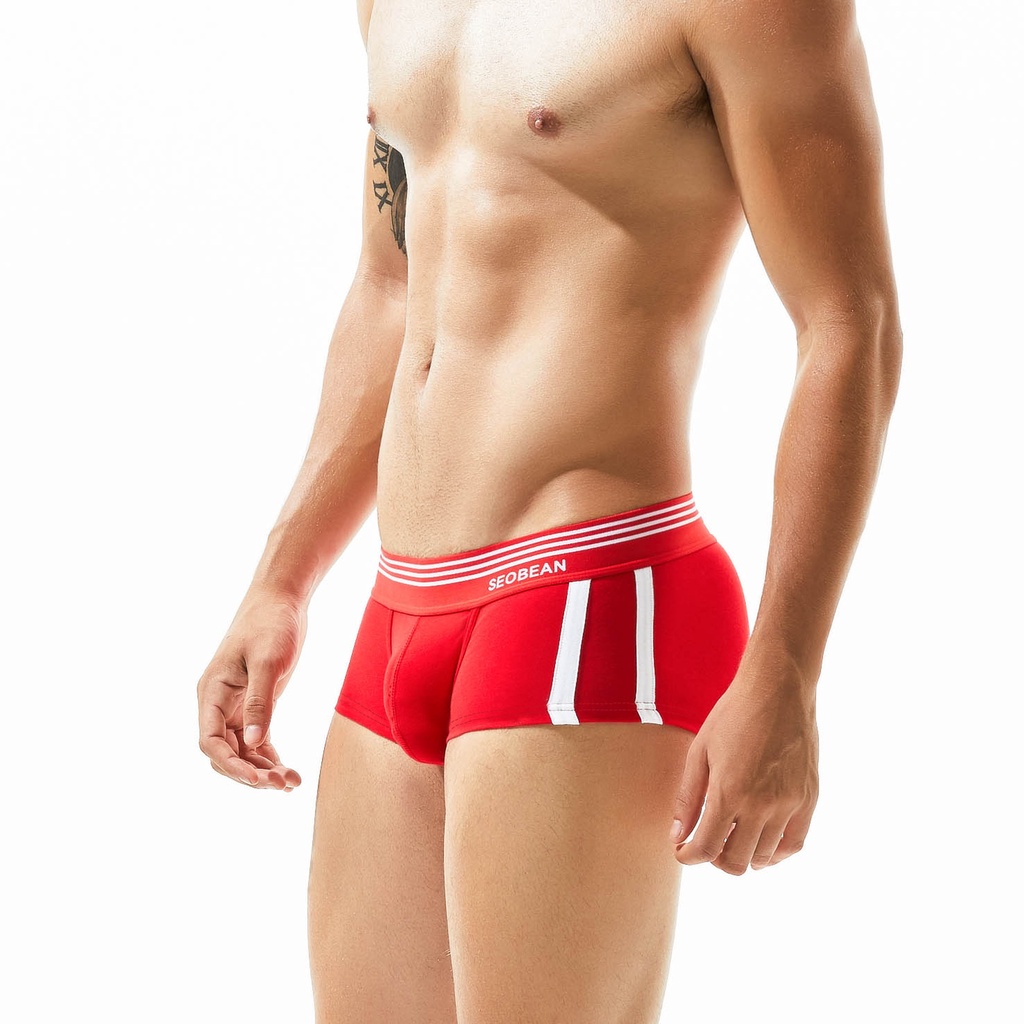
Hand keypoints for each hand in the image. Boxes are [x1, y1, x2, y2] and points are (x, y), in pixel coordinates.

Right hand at [197, 585, 306, 789]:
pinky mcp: (255, 705)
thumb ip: (260, 702)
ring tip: (292, 783)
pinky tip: (289, 772)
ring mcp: (236, 706)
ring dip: (263, 769)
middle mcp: (218, 704)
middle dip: (250, 773)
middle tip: (283, 785)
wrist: (281, 599)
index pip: (210, 741)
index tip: (258, 780)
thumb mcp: (267, 661)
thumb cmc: (271, 623)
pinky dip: (270, 757)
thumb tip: (253, 744)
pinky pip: (256, 741)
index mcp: (211, 692)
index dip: (231, 766)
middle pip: (225, 753)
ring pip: (242, 751)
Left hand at [670, 652, 818, 872]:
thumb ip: (687, 798)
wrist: (778, 690)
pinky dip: (775, 853)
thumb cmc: (733, 715)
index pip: (706, 848)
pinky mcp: (808, 799)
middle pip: (735, 862)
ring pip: (763, 857)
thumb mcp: (699, 751)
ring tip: (731, 835)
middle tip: (707, 841)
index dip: (689, 856)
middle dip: (714, 858)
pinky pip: (793, 845)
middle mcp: (761, 805)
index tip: (682, 851)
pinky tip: (761, 841)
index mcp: (728, 792)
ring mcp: (789, 804)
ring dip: (743, 854)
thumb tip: (677, 836)